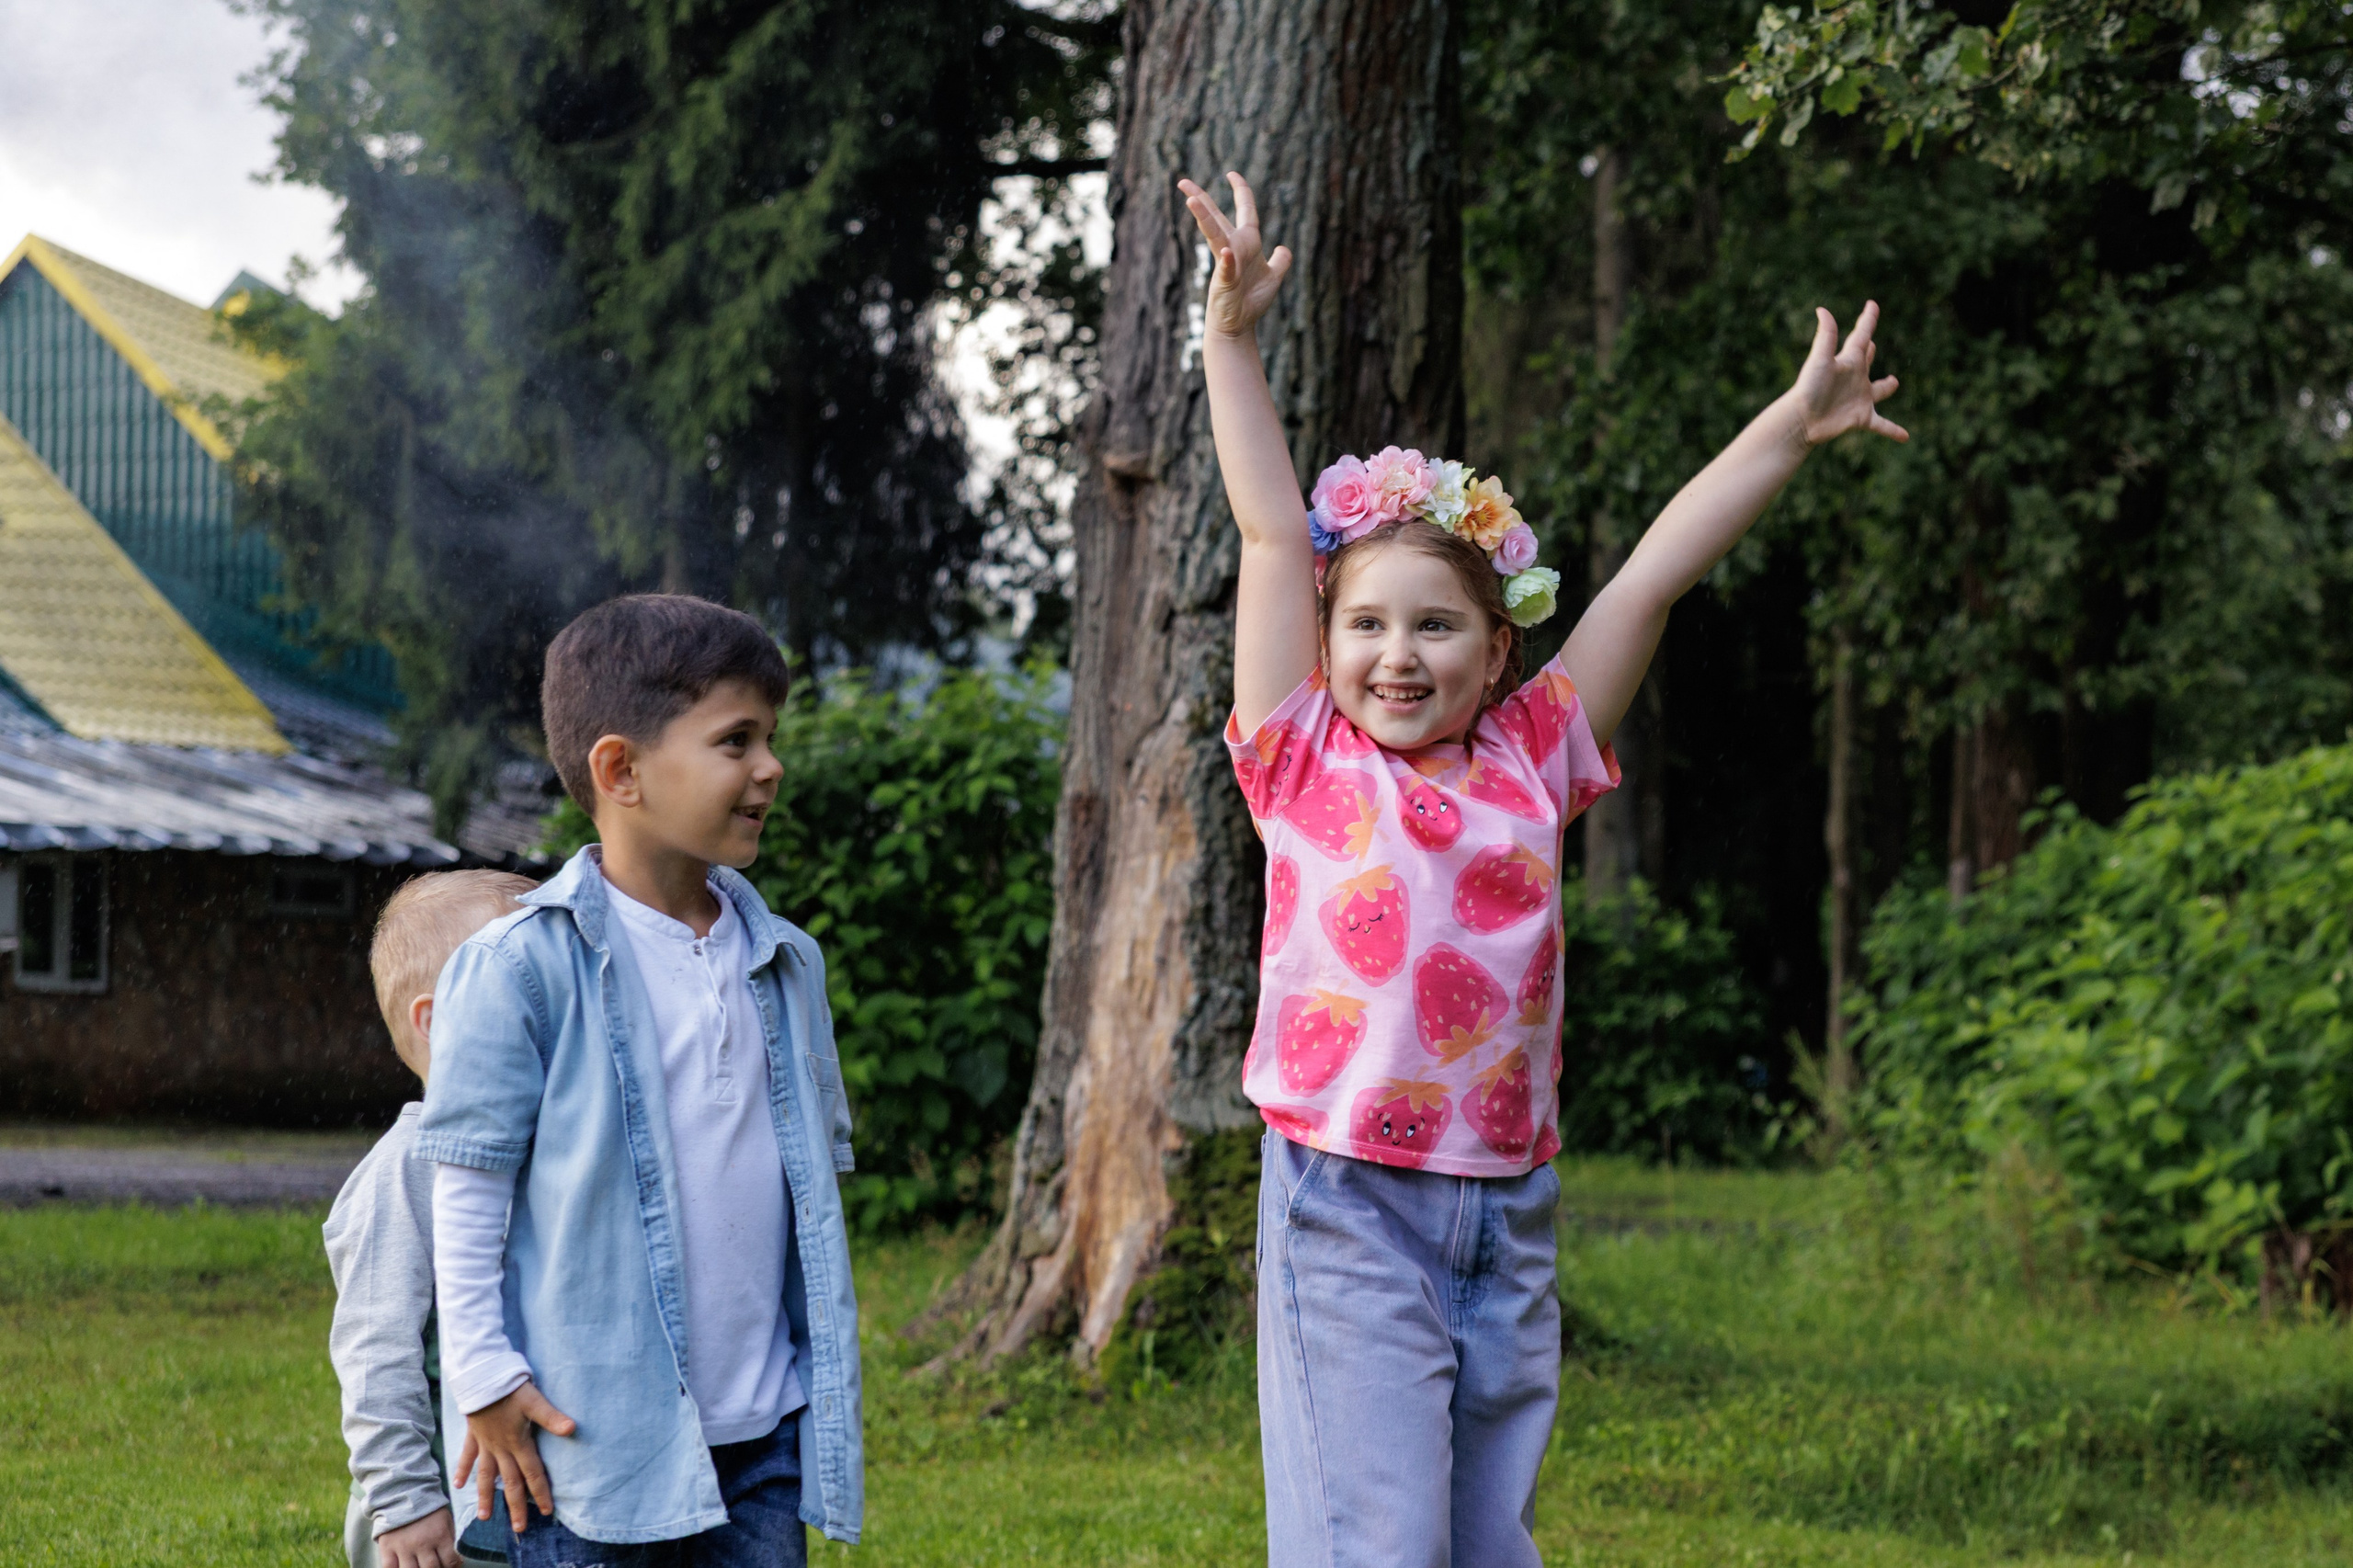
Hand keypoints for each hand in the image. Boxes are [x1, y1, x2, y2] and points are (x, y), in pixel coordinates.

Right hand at [375, 1507, 460, 1567]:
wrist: (403, 1494)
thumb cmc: (428, 1509)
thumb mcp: (446, 1520)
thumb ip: (451, 1539)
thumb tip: (457, 1560)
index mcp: (439, 1535)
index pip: (450, 1561)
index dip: (453, 1566)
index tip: (451, 1565)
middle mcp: (422, 1543)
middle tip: (435, 1565)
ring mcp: (403, 1547)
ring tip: (420, 1566)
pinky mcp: (387, 1548)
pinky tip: (403, 1566)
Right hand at [457, 1380, 576, 1532]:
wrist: (480, 1376)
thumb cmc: (509, 1388)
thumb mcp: (534, 1401)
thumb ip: (551, 1417)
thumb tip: (572, 1429)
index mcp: (518, 1443)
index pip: (532, 1473)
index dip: (540, 1493)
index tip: (546, 1512)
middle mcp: (501, 1448)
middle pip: (509, 1483)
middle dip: (515, 1506)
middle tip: (519, 1528)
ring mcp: (485, 1443)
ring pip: (485, 1476)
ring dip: (486, 1496)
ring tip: (485, 1517)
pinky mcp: (473, 1434)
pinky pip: (468, 1456)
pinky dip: (464, 1469)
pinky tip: (459, 1484)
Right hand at [1178, 171, 1292, 339]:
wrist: (1239, 324)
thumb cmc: (1252, 301)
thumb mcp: (1273, 277)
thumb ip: (1280, 261)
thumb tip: (1284, 248)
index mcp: (1247, 242)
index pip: (1245, 210)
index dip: (1241, 191)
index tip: (1231, 174)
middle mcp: (1234, 247)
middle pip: (1216, 217)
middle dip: (1200, 199)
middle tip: (1182, 182)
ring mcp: (1227, 263)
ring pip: (1215, 235)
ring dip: (1204, 218)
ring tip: (1191, 201)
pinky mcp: (1225, 281)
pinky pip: (1227, 268)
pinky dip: (1227, 261)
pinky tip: (1225, 254)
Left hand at [1792, 301, 1907, 447]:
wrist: (1802, 420)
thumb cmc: (1809, 388)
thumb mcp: (1821, 360)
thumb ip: (1827, 336)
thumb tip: (1822, 309)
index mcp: (1848, 361)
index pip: (1861, 336)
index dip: (1868, 320)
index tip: (1872, 305)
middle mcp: (1854, 378)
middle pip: (1865, 361)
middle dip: (1869, 352)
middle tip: (1872, 344)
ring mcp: (1859, 398)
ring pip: (1877, 391)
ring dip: (1886, 387)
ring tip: (1893, 382)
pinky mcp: (1861, 418)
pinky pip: (1882, 425)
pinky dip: (1893, 430)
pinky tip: (1905, 437)